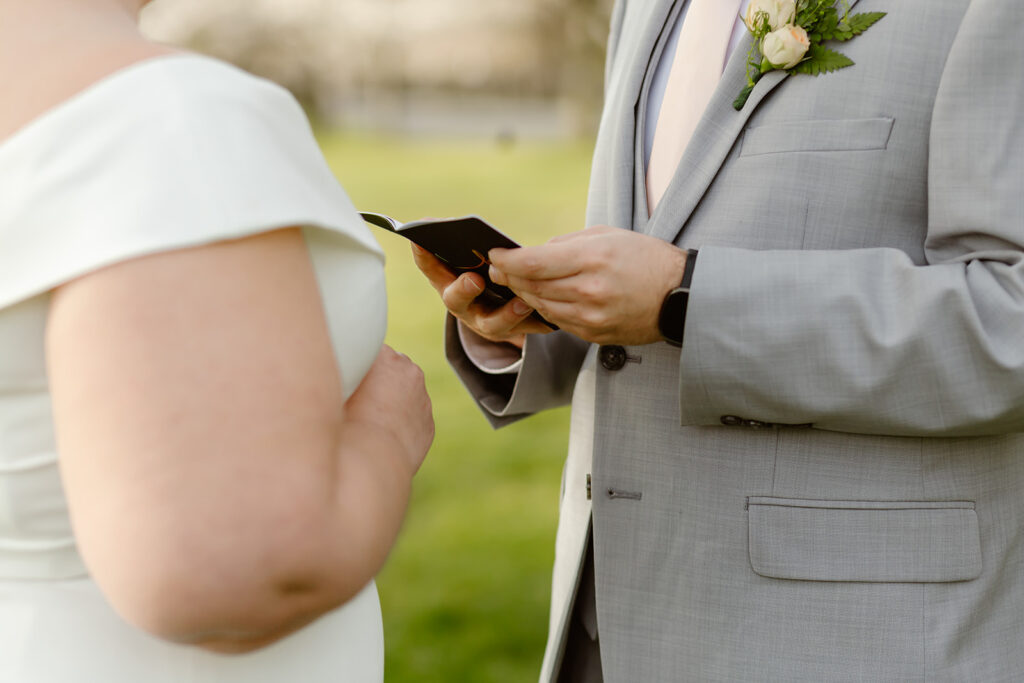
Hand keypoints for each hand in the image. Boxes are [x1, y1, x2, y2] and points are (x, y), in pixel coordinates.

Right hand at [342, 345, 433, 472]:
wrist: (372, 460)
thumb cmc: (344, 422)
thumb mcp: (333, 388)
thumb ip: (340, 374)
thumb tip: (326, 371)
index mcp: (385, 355)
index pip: (369, 349)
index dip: (357, 363)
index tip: (347, 376)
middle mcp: (409, 371)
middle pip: (391, 366)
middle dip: (378, 378)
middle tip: (358, 397)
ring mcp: (423, 398)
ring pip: (405, 393)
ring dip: (391, 400)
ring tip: (369, 419)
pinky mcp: (428, 422)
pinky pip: (413, 417)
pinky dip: (401, 423)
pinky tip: (382, 436)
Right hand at [411, 244, 552, 348]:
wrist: (512, 309)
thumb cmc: (488, 272)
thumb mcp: (476, 258)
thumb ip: (468, 245)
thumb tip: (449, 222)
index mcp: (448, 280)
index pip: (429, 266)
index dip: (423, 256)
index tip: (419, 240)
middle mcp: (462, 304)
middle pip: (454, 300)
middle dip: (463, 290)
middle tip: (474, 280)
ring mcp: (484, 322)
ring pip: (491, 324)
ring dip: (506, 314)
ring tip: (522, 303)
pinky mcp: (511, 332)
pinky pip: (523, 331)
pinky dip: (536, 322)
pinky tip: (549, 316)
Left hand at [488, 225, 686, 345]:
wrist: (680, 295)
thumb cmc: (644, 257)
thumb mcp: (607, 236)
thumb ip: (566, 244)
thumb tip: (533, 254)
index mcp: (592, 259)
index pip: (533, 263)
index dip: (507, 260)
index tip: (494, 255)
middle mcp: (589, 291)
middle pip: (532, 287)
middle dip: (510, 277)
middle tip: (498, 269)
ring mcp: (591, 317)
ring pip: (540, 307)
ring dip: (524, 295)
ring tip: (517, 283)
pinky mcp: (594, 334)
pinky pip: (557, 322)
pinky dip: (545, 309)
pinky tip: (542, 298)